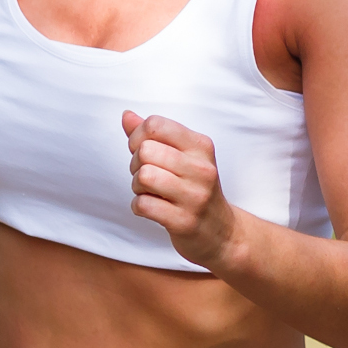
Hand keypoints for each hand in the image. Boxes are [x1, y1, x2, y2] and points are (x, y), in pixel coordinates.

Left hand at [122, 111, 238, 272]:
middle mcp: (202, 168)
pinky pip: (143, 205)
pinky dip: (139, 206)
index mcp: (201, 146)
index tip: (142, 151)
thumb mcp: (182, 157)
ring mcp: (195, 196)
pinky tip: (151, 208)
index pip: (156, 125)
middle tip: (147, 176)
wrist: (221, 233)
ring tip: (149, 191)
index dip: (137, 137)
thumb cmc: (194, 189)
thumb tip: (126, 115)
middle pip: (145, 150)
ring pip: (144, 176)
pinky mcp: (184, 221)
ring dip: (137, 186)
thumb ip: (154, 135)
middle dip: (135, 164)